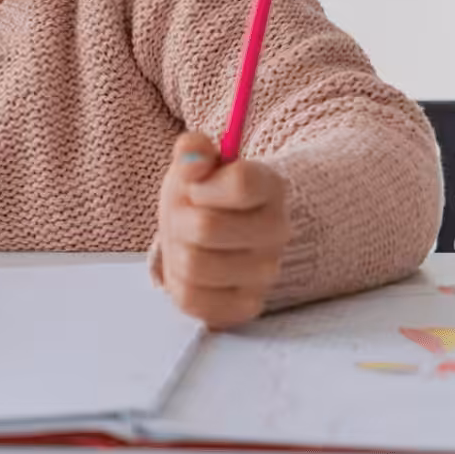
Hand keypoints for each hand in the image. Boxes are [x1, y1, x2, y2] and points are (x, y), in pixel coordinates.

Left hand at [154, 132, 291, 328]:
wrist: (222, 233)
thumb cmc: (207, 195)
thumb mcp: (199, 163)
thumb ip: (194, 149)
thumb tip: (192, 157)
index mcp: (271, 187)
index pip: (240, 184)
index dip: (201, 185)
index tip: (194, 187)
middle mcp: (277, 232)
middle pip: (206, 228)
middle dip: (180, 219)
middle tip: (184, 217)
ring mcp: (266, 273)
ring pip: (194, 266)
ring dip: (177, 251)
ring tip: (186, 243)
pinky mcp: (247, 305)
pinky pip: (193, 300)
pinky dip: (179, 283)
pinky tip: (191, 270)